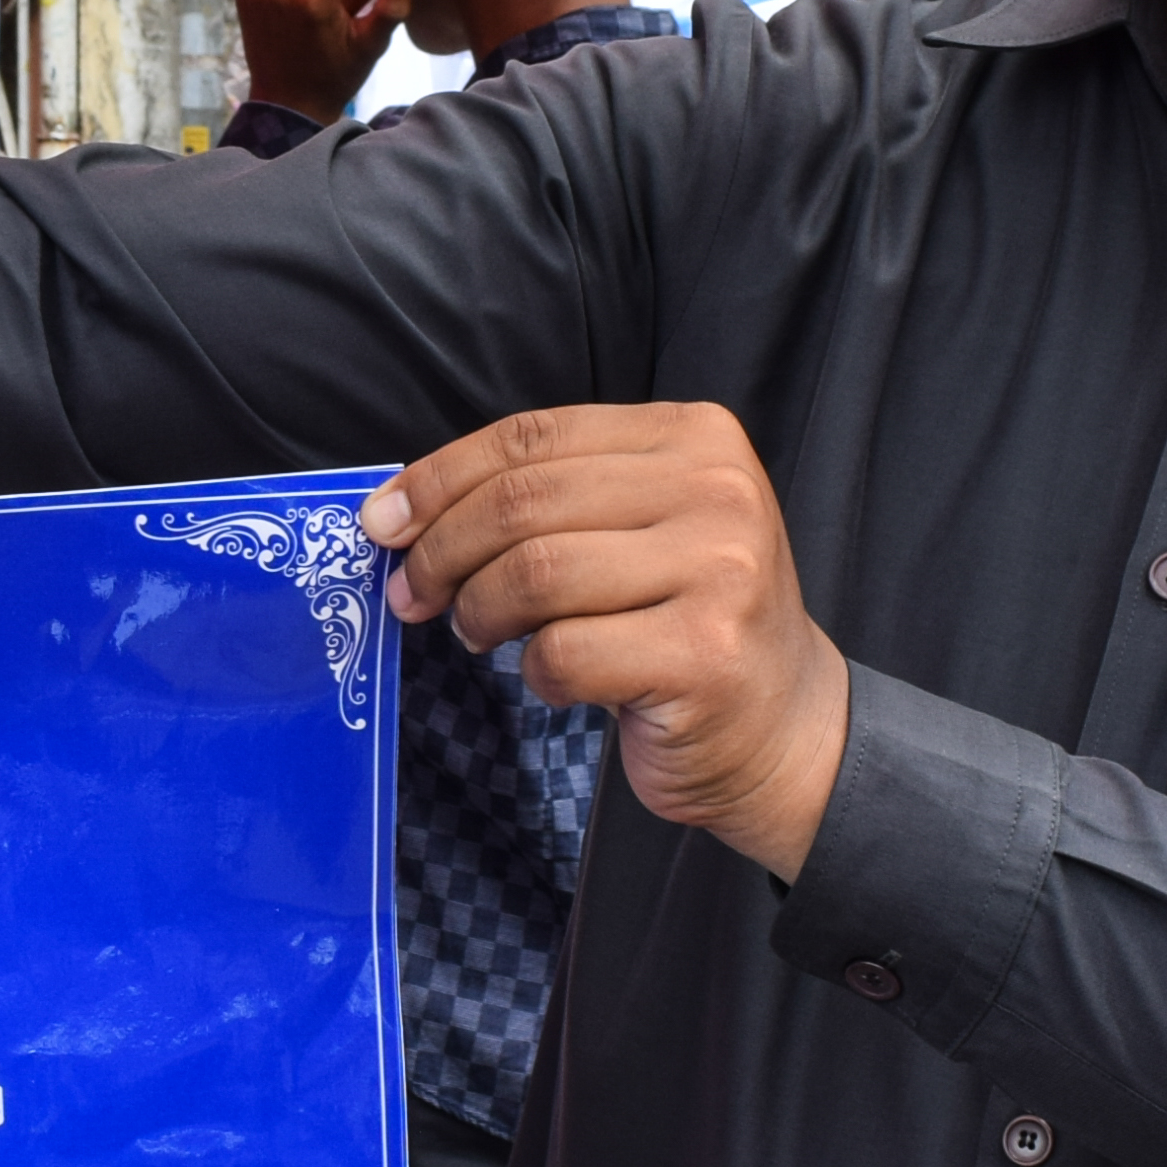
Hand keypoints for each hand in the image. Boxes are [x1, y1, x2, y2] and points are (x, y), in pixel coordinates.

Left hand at [365, 404, 849, 876]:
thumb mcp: (637, 529)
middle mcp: (717, 491)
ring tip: (479, 634)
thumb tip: (403, 510)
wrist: (784, 729)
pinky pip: (564, 653)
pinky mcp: (703, 656)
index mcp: (695, 437)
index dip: (440, 477)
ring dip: (480, 613)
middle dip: (442, 551)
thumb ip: (548, 501)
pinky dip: (536, 672)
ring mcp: (720, 572)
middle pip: (524, 502)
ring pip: (534, 574)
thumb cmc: (686, 624)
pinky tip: (559, 680)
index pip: (534, 437)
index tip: (383, 520)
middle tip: (413, 595)